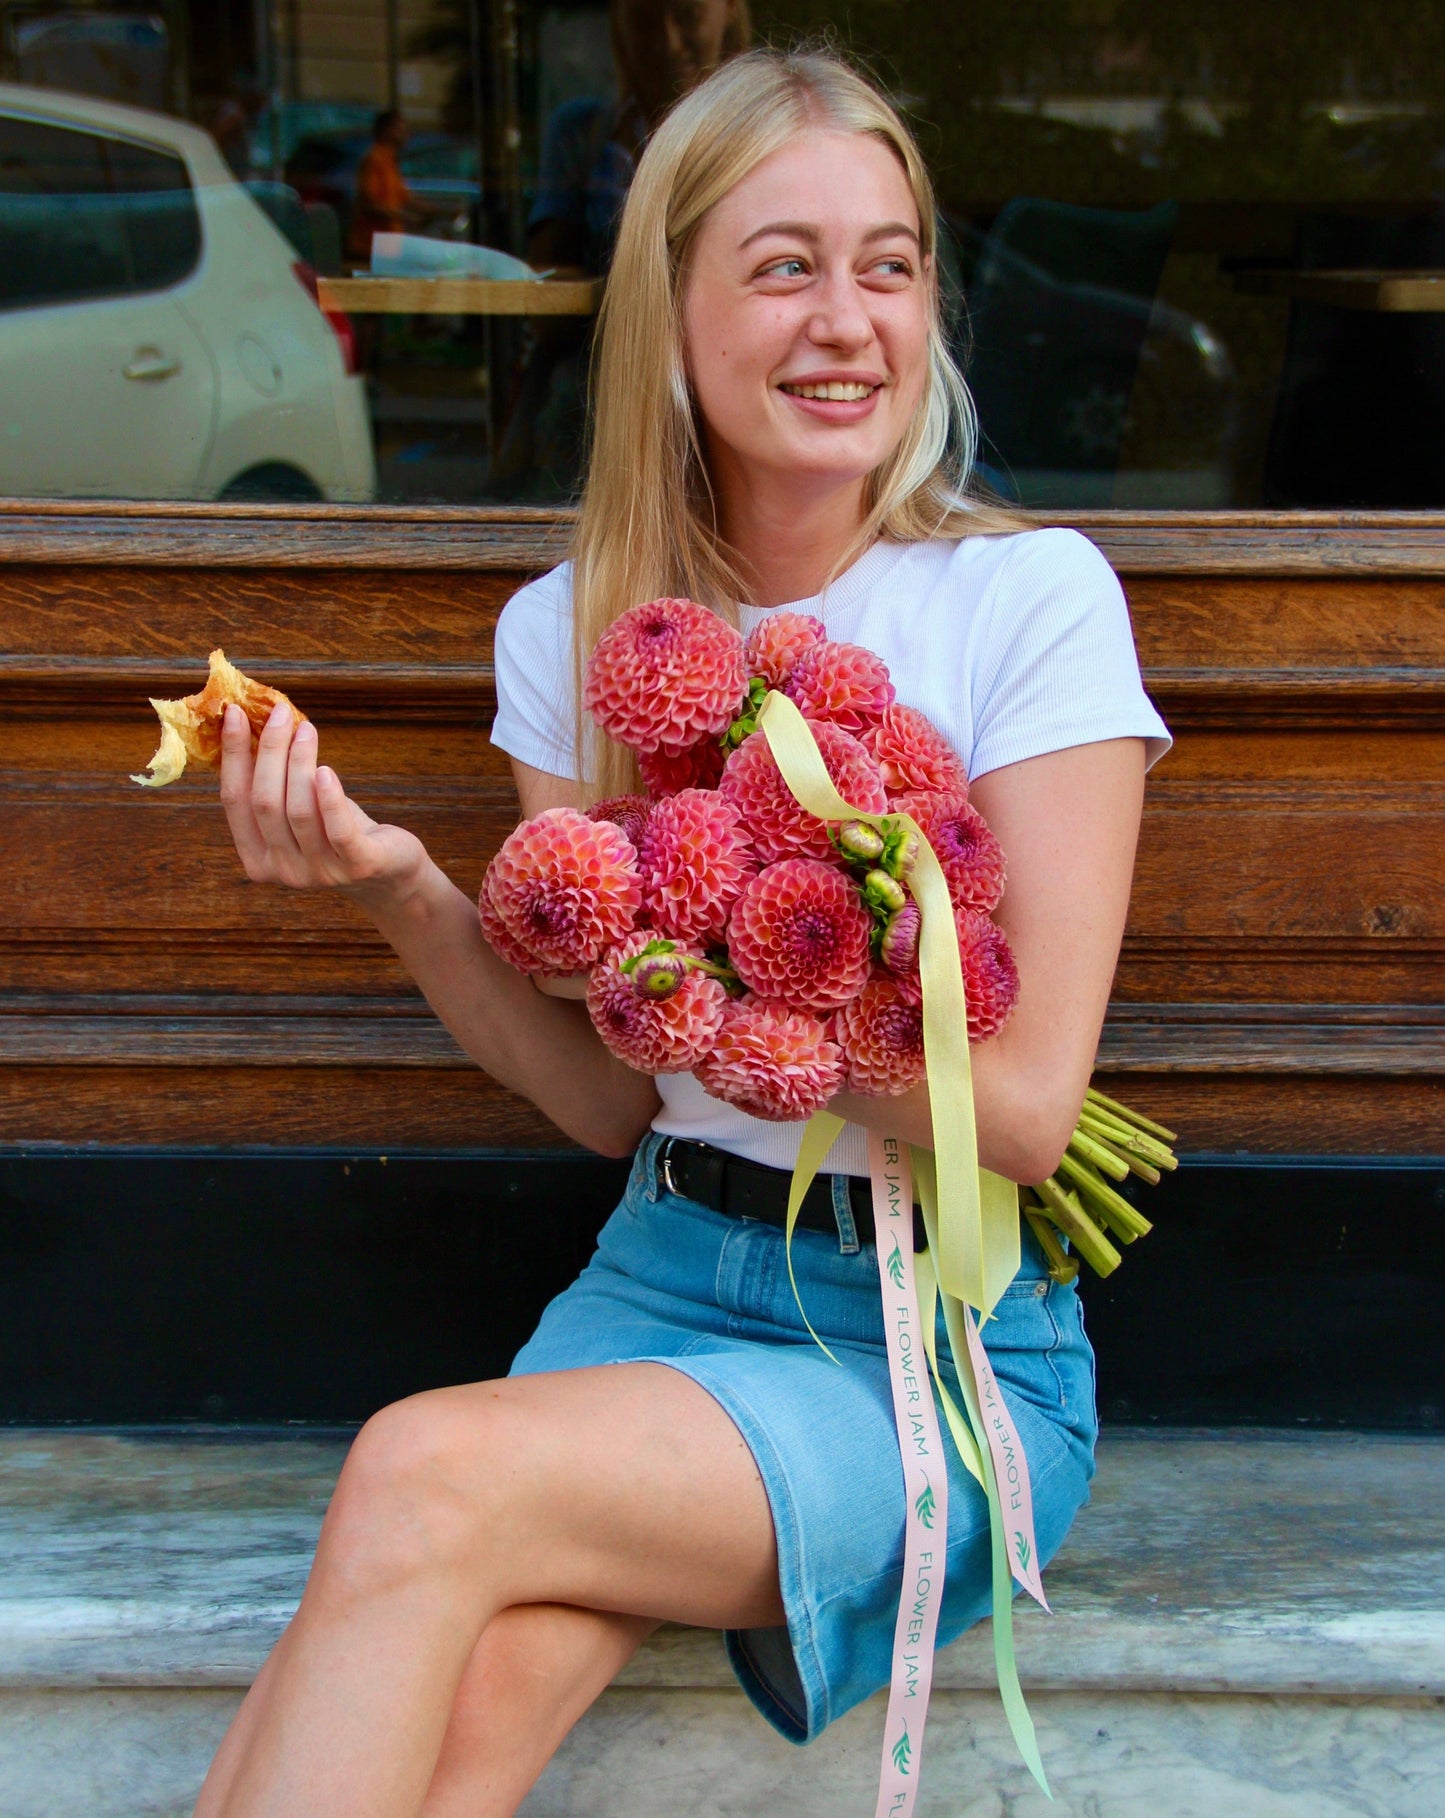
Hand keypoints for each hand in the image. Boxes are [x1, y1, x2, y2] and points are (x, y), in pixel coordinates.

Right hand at [219, 700, 428, 909]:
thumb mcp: (298, 808)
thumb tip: (252, 719)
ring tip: (307, 730)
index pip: (234, 801)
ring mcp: (320, 872)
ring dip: (300, 762)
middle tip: (280, 713)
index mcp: (257, 858)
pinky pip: (337, 830)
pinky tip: (326, 769)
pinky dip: (329, 797)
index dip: (233, 755)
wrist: (389, 869)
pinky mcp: (358, 865)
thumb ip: (274, 781)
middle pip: (265, 803)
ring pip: (299, 811)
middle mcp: (283, 871)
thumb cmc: (335, 829)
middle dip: (270, 751)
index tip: (234, 713)